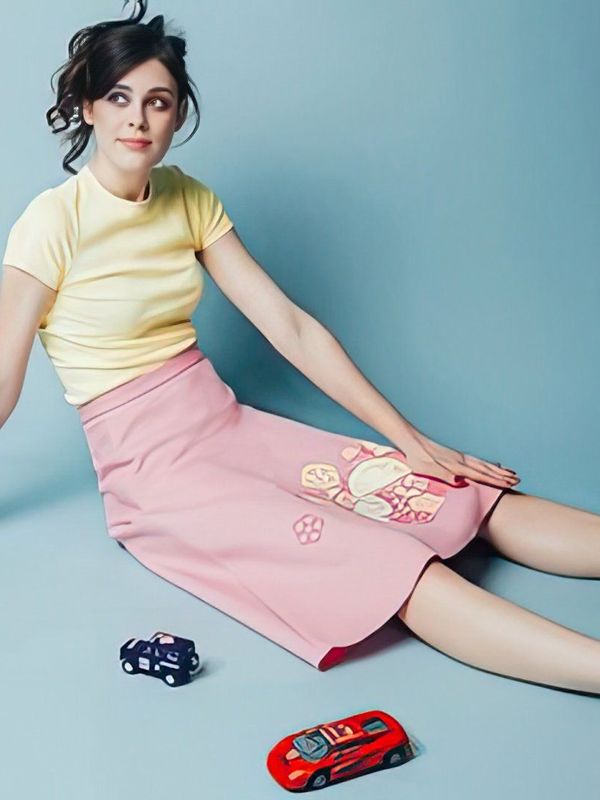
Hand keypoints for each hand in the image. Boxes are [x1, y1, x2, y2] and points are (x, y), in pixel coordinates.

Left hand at [399, 434, 519, 489]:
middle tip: (518, 479)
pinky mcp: (455, 455)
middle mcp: (461, 460)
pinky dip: (486, 463)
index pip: (481, 475)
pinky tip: (489, 465)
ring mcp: (459, 456)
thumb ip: (446, 477)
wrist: (412, 442)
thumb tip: (462, 483)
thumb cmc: (418, 459)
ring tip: (510, 472)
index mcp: (456, 466)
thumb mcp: (429, 471)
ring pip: (483, 464)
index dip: (496, 481)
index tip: (510, 484)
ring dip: (497, 469)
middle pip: (486, 468)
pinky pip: (476, 460)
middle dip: (502, 475)